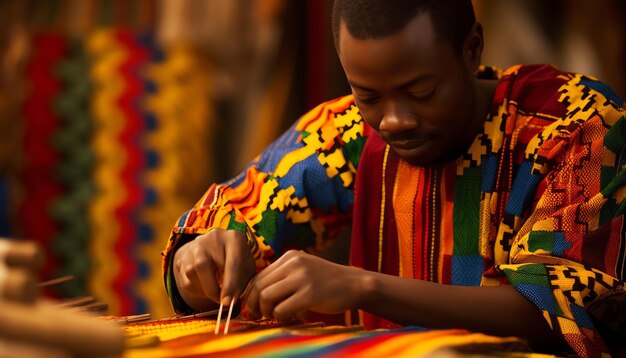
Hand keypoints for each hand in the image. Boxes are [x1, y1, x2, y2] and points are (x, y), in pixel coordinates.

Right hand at [173, 229, 255, 310]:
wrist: (220, 250)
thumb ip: (240, 283)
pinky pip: (184, 278)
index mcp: (233, 238)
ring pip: (190, 272)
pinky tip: (206, 287)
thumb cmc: (238, 261)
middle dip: (211, 288)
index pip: (231, 262)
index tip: (227, 302)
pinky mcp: (183, 256)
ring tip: (215, 291)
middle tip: (219, 301)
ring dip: (203, 289)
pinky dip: (196, 289)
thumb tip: (228, 301)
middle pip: (202, 264)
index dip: (229, 285)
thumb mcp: (246, 269)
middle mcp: (211, 238)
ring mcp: (194, 245)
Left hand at [244, 250, 364, 320]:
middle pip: (259, 286)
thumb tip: (256, 294)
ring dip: (267, 312)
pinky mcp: (309, 293)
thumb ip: (283, 276)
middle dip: (255, 305)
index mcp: (290, 256)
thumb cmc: (327, 282)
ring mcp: (302, 277)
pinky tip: (291, 318)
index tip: (255, 307)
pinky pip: (282, 309)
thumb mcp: (304, 270)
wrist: (356, 284)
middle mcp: (293, 263)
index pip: (258, 276)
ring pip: (266, 297)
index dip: (251, 295)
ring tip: (276, 316)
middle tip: (260, 316)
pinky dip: (281, 317)